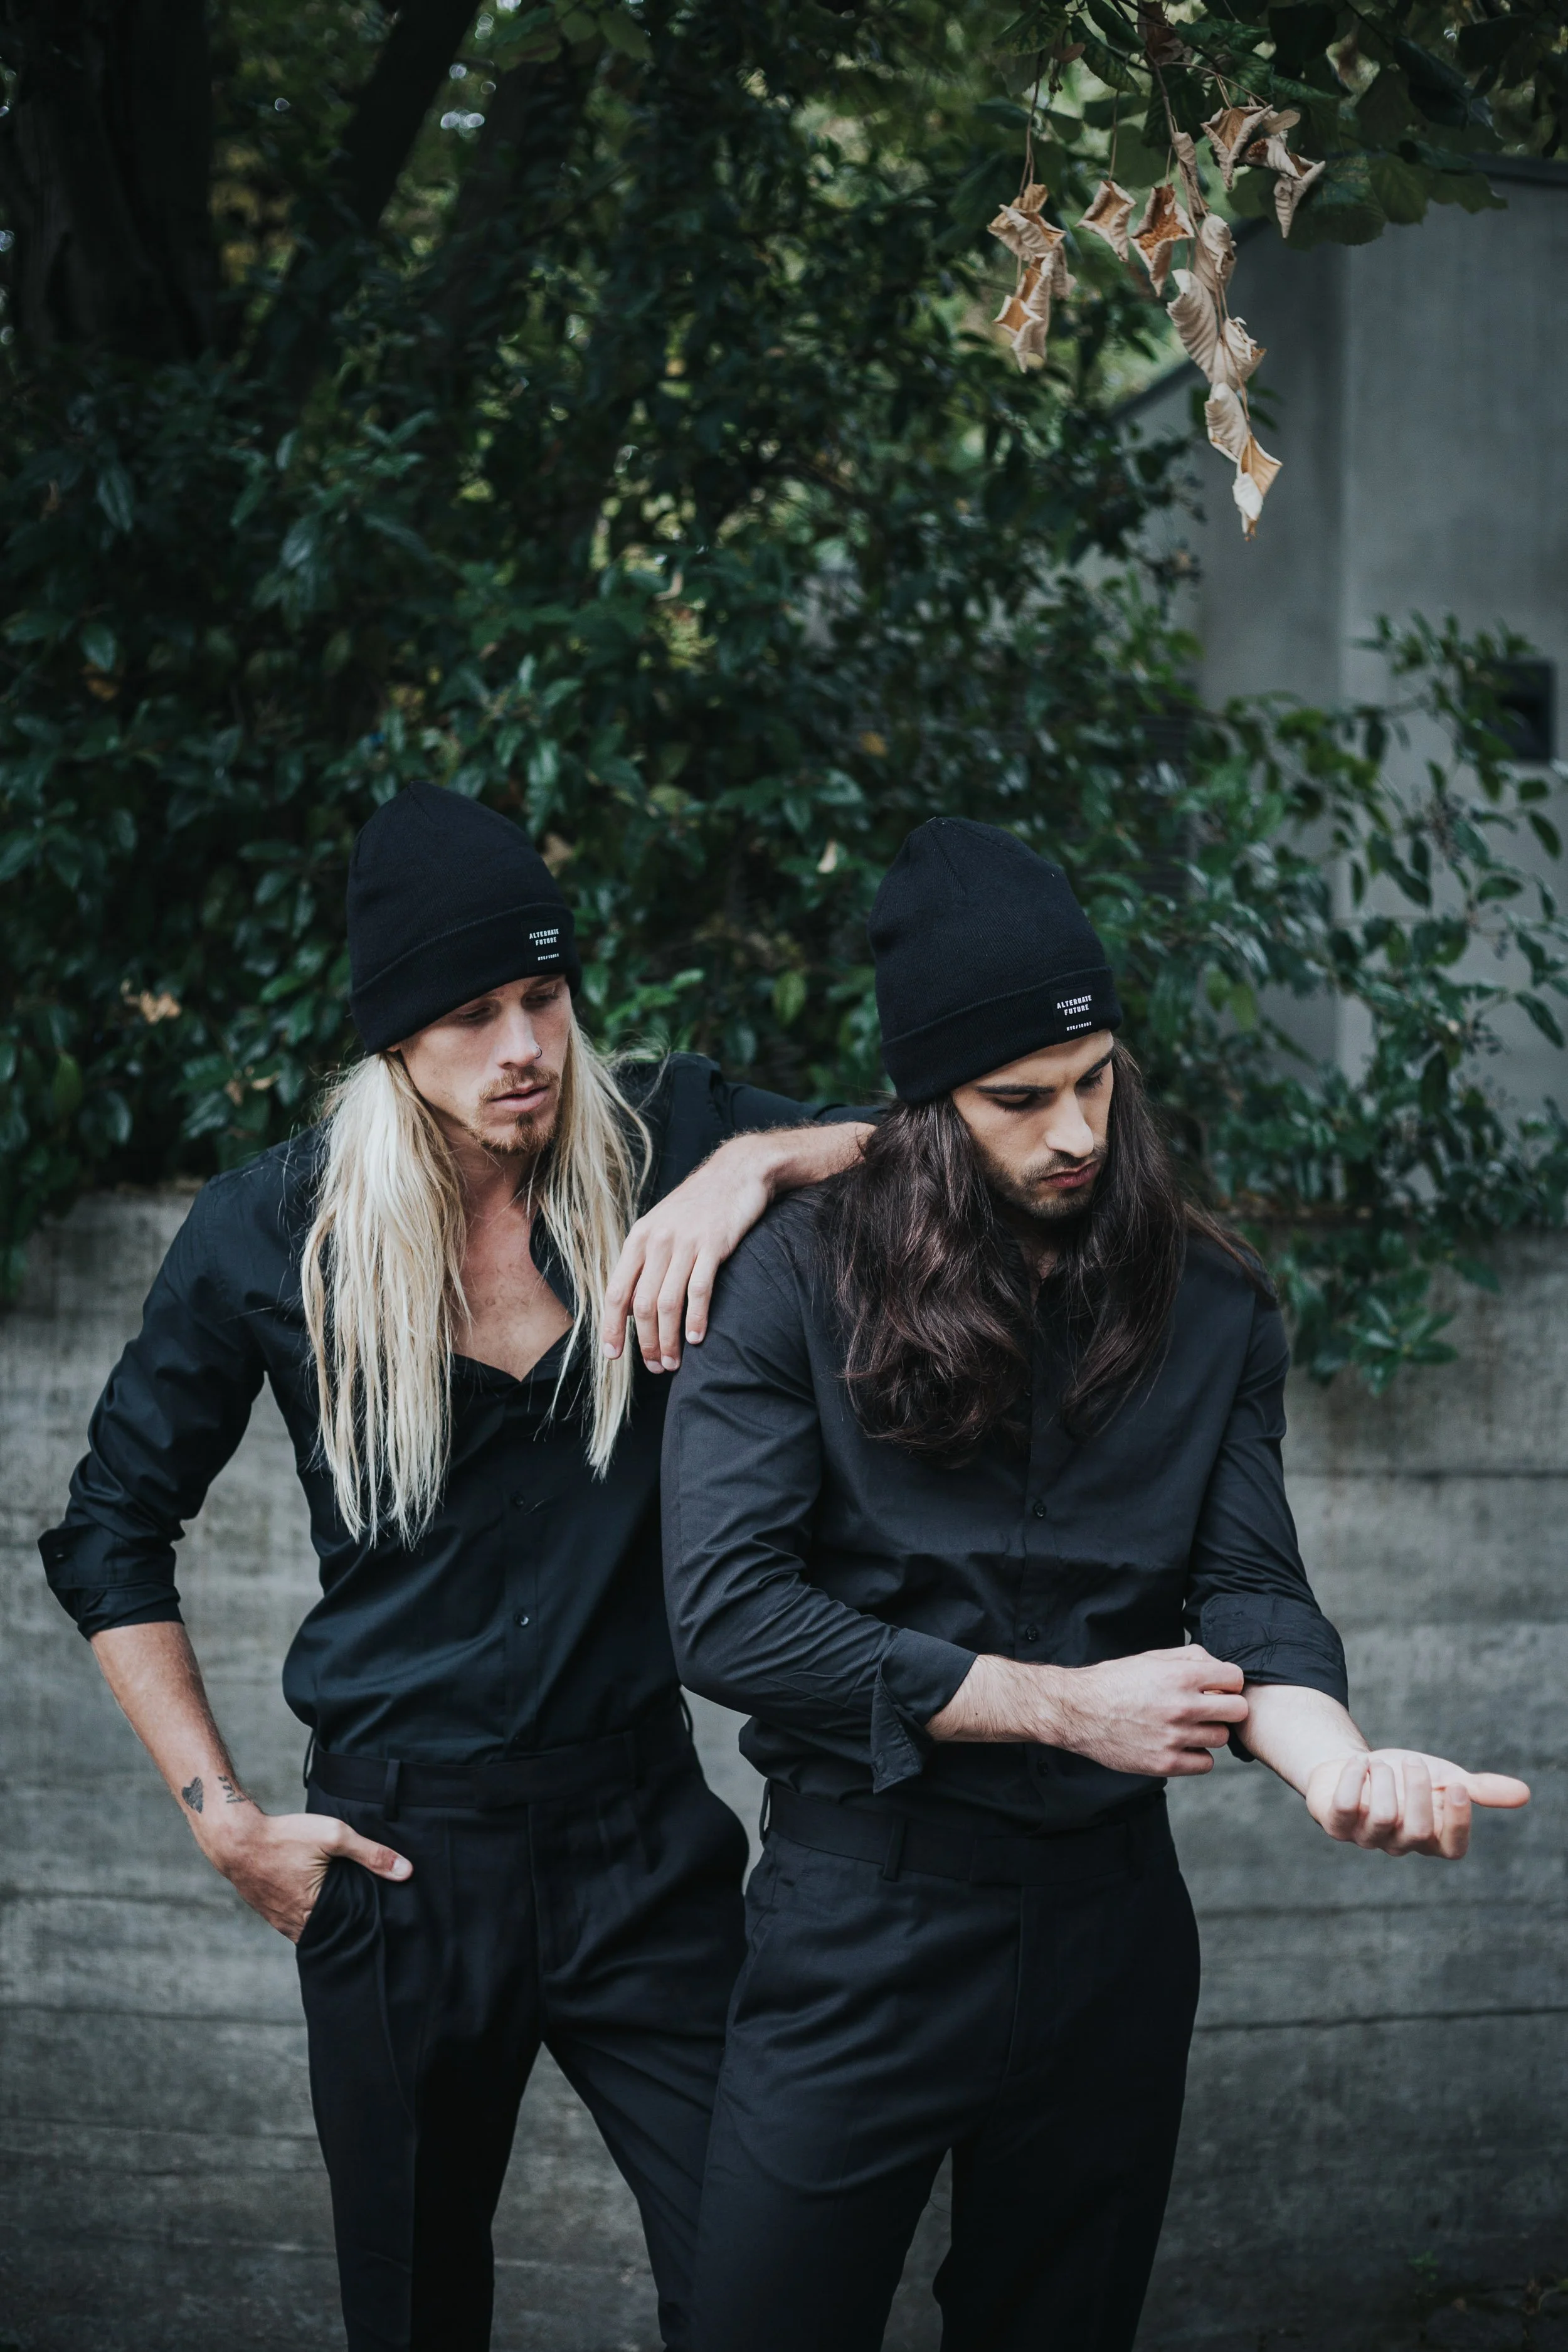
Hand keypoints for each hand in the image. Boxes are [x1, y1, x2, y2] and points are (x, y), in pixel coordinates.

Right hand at [202, 1809, 411, 1940]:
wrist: (237, 1839)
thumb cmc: (285, 1836)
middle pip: (336, 1932)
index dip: (371, 1922)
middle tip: (375, 1911)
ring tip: (351, 1907)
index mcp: (315, 1912)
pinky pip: (300, 1924)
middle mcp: (297, 1926)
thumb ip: (371, 1854)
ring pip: (317, 1930)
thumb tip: (406, 1871)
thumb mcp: (333, 1836)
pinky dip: (314, 1916)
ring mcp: (282, 1923)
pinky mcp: (273, 1915)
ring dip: (332, 1921)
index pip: (354, 1928)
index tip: (388, 1915)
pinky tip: (325, 1902)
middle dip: (353, 1924)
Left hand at [601, 1135, 776, 1372]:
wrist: (737, 1171)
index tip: (613, 1355)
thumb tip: (629, 1305)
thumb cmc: (699, 1203)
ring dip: (668, 1340)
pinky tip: (697, 1338)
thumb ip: (644, 1261)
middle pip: (642, 1305)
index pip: (616, 1292)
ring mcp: (685, 1243)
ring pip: (667, 1304)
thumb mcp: (661, 1225)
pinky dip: (696, 1320)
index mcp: (639, 1239)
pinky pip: (699, 1291)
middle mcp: (657, 1241)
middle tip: (654, 1367)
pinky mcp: (713, 1245)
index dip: (611, 1327)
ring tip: (673, 1362)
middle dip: (645, 1343)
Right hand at [928, 1645, 1248, 1773]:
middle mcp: (1180, 1706)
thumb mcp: (1151, 1658)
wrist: (1077, 1711)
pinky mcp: (1165, 1764)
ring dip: (1209, 1731)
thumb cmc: (1115, 1682)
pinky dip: (1196, 1755)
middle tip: (1210, 1708)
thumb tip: (1219, 1665)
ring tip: (1187, 1725)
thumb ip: (1189, 1658)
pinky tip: (1179, 1744)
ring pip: (1221, 1737)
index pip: (1235, 1679)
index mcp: (1179, 1675)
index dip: (1228, 1682)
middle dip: (1227, 1707)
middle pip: (1237, 1711)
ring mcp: (1174, 1738)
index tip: (1217, 1686)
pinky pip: (1205, 1763)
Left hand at [1304, 1749, 1530, 1859]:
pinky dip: (1355, 1777)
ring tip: (1380, 1764)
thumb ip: (1479, 1790)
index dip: (1457, 1821)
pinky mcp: (1337, 1825)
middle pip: (1418, 1829)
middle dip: (1418, 1788)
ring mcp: (1367, 1839)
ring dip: (1385, 1778)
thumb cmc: (1405, 1778)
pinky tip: (1359, 1762)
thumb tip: (1524, 1793)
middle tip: (1412, 1761)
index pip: (1453, 1847)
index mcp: (1432, 1839)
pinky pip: (1347, 1806)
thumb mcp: (1444, 1779)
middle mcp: (1401, 1845)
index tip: (1455, 1785)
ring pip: (1385, 1817)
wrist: (1353, 1767)